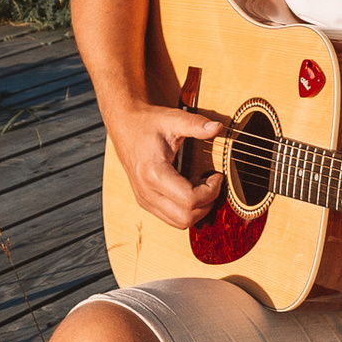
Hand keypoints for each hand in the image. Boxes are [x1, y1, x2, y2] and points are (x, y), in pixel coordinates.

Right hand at [111, 101, 231, 229]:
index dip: (211, 191)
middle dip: (206, 204)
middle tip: (212, 183)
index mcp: (153, 173)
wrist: (124, 125)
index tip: (217, 175)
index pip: (190, 200)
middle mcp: (146, 192)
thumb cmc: (148, 122)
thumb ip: (196, 124)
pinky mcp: (144, 202)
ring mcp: (144, 199)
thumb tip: (218, 127)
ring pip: (179, 223)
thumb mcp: (173, 119)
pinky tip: (189, 188)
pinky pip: (171, 218)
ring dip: (197, 209)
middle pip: (186, 218)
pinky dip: (186, 209)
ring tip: (200, 185)